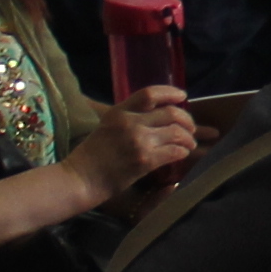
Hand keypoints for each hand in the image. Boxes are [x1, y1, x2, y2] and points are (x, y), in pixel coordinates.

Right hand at [78, 86, 200, 204]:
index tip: (182, 96)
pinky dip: (183, 152)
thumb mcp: (106, 126)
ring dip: (188, 138)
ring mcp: (138, 141)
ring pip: (177, 132)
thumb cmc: (92, 156)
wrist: (80, 179)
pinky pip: (174, 151)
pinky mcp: (144, 160)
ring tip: (189, 144)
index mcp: (118, 111)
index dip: (170, 92)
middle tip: (191, 129)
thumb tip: (157, 116)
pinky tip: (182, 155)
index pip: (150, 93)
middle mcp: (130, 122)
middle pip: (170, 113)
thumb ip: (128, 118)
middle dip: (187, 120)